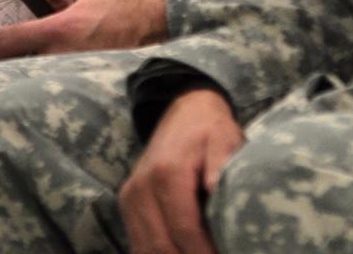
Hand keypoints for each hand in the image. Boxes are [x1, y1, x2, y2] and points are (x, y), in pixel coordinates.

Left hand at [0, 0, 168, 57]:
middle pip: (18, 60)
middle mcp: (65, 53)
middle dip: (4, 50)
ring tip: (15, 42)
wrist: (162, 21)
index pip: (10, 40)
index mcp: (63, 28)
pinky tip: (42, 48)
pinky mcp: (86, 73)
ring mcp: (76, 67)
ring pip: (36, 67)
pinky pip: (55, 70)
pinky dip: (44, 61)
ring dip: (25, 57)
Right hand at [119, 88, 240, 253]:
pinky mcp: (127, 205)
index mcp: (166, 173)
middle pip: (162, 247)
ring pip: (146, 250)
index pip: (185, 230)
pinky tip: (181, 252)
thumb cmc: (209, 129)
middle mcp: (141, 189)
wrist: (183, 111)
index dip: (204, 253)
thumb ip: (221, 163)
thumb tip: (215, 190)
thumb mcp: (224, 138)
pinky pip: (139, 244)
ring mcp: (130, 198)